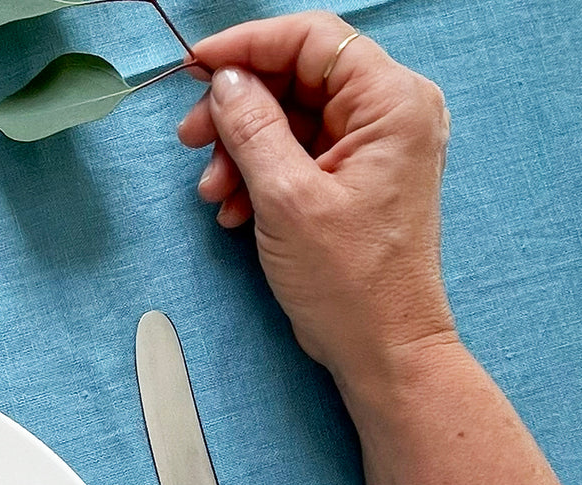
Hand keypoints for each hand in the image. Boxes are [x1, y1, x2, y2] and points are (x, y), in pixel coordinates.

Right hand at [177, 13, 456, 406]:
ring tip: (215, 196)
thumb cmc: (350, 282)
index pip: (312, 39)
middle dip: (237, 110)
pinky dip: (259, 175)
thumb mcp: (286, 199)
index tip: (194, 69)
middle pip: (296, 78)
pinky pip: (298, 155)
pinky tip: (235, 211)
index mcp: (391, 102)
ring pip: (290, 119)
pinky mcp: (356, 179)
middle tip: (190, 142)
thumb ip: (251, 128)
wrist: (382, 349)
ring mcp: (374, 147)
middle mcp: (391, 113)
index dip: (246, 46)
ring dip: (240, 150)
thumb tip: (223, 82)